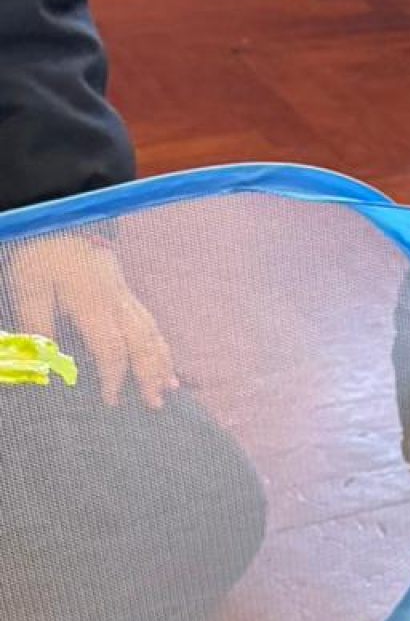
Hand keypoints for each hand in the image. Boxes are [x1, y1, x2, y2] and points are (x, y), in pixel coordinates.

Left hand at [10, 237, 176, 406]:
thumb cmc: (41, 252)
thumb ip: (37, 323)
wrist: (58, 215)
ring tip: (170, 387)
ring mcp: (124, 294)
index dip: (114, 377)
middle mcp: (116, 301)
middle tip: (155, 404)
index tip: (111, 401)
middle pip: (142, 343)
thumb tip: (46, 362)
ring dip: (162, 361)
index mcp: (93, 303)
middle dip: (150, 375)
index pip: (111, 348)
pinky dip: (160, 343)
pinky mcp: (124, 288)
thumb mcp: (29, 285)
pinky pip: (150, 321)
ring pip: (151, 331)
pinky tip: (163, 357)